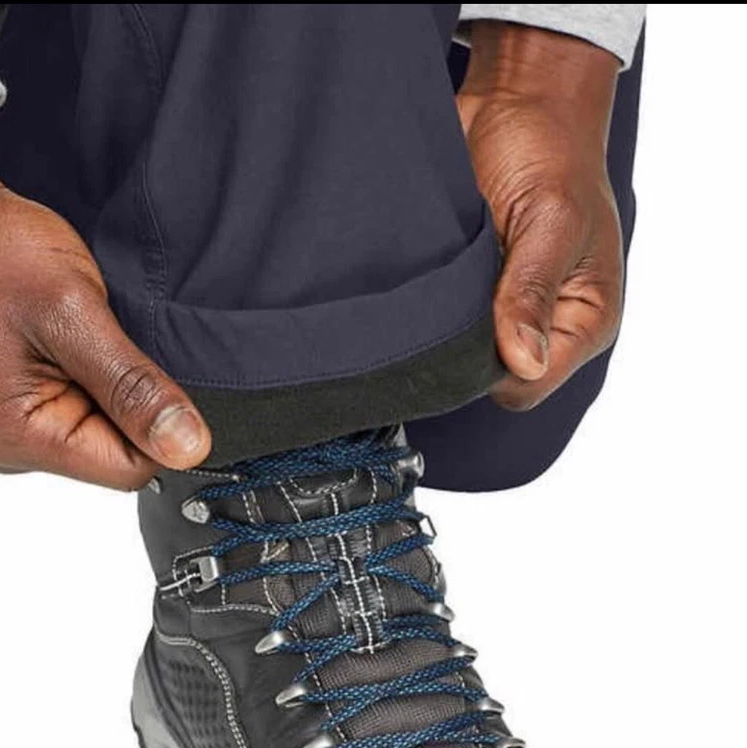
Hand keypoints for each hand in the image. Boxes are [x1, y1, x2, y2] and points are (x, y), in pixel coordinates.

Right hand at [0, 96, 210, 488]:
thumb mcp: (73, 312)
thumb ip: (133, 386)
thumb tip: (189, 447)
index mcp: (16, 437)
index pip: (128, 468)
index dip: (159, 425)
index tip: (158, 370)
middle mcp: (8, 443)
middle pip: (114, 450)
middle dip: (128, 396)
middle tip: (103, 334)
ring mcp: (8, 421)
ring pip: (99, 423)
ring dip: (108, 376)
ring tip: (79, 326)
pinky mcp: (14, 397)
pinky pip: (78, 400)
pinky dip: (90, 366)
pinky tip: (69, 330)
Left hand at [458, 23, 623, 410]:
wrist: (516, 102)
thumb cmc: (552, 152)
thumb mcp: (551, 221)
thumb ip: (532, 293)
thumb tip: (526, 363)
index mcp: (582, 319)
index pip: (528, 386)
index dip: (492, 372)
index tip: (465, 334)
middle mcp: (543, 324)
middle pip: (489, 377)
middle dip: (461, 352)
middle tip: (442, 305)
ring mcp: (502, 309)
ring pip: (458, 353)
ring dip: (440, 328)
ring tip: (436, 286)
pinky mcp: (468, 292)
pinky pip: (440, 321)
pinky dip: (427, 308)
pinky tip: (424, 280)